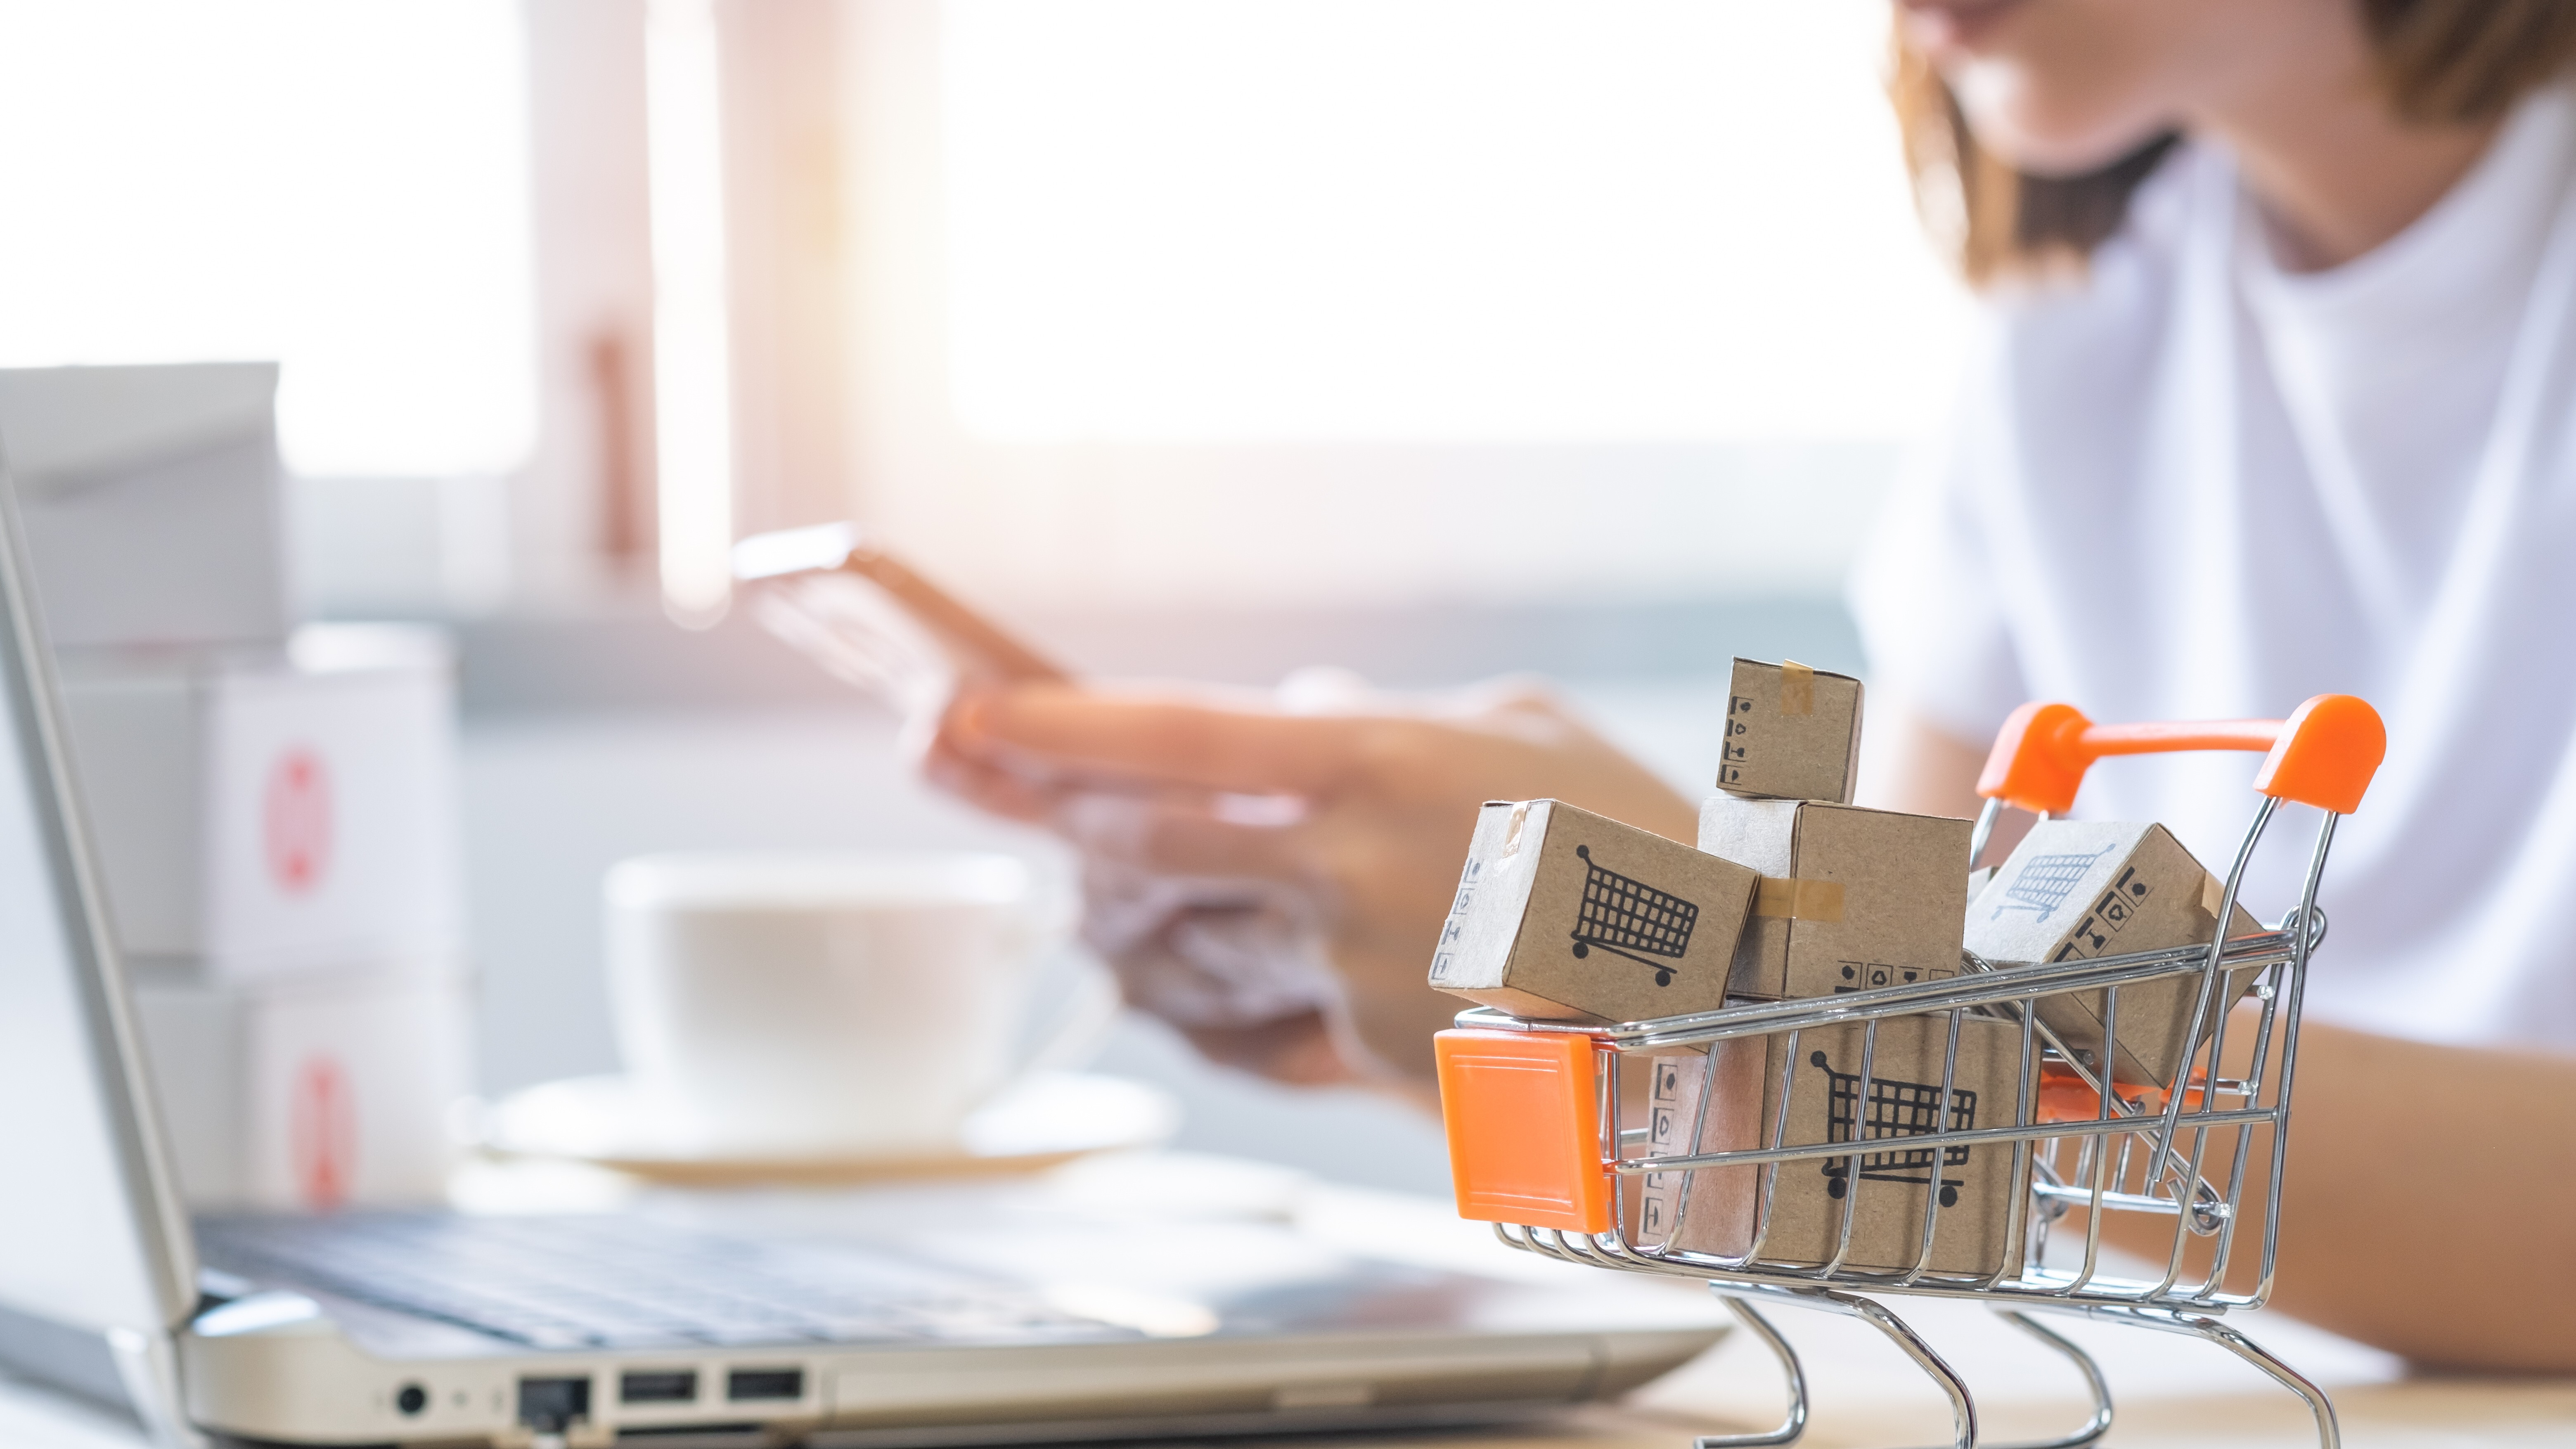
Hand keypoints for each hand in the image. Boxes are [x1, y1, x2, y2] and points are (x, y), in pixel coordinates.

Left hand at [925, 676, 1696, 1087]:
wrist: (1718, 970)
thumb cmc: (1623, 825)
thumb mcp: (1508, 724)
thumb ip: (1377, 721)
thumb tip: (1288, 719)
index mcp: (1373, 763)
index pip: (1170, 736)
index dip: (1054, 726)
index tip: (964, 710)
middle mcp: (1342, 867)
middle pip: (1140, 846)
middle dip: (1067, 823)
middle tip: (1023, 796)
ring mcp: (1347, 969)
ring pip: (1188, 937)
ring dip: (1156, 909)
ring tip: (1201, 877)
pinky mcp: (1364, 1051)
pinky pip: (1262, 1012)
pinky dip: (1255, 979)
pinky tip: (1314, 954)